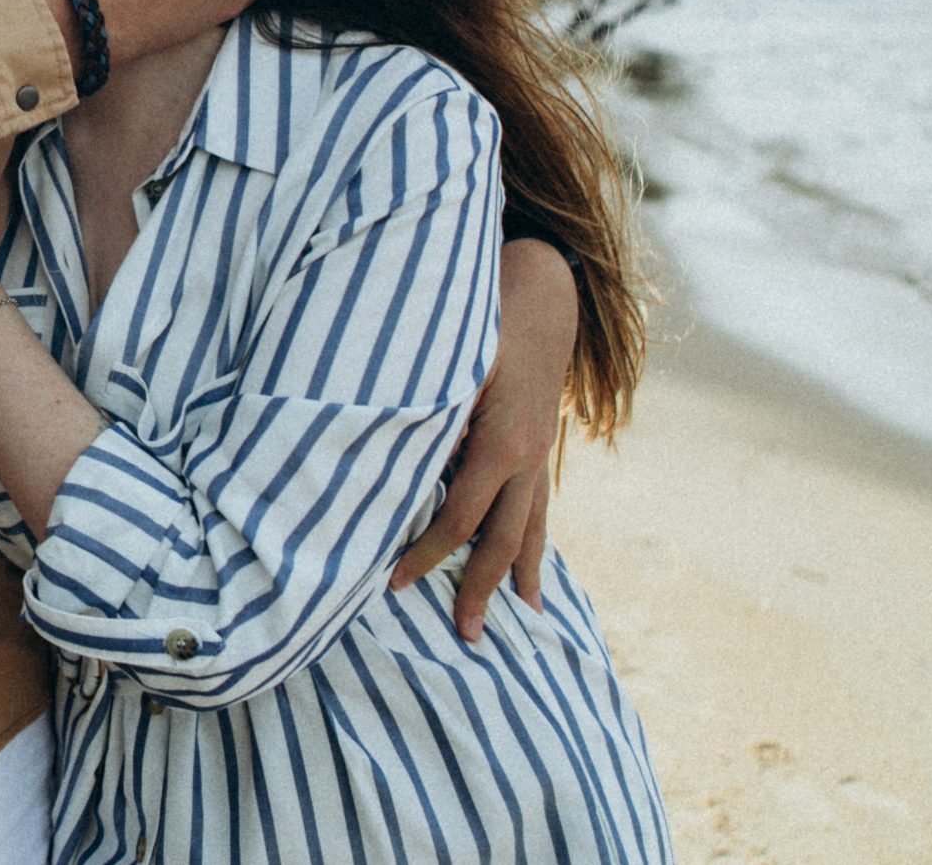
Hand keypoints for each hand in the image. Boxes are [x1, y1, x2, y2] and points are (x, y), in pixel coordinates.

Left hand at [389, 236, 578, 640]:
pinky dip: (534, 542)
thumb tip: (390, 453)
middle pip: (502, 540)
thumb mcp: (450, 361)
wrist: (542, 292)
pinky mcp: (542, 446)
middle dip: (479, 589)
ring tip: (522, 620)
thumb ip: (426, 411)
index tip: (391, 582)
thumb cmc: (484, 320)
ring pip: (531, 528)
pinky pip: (538, 505)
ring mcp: (540, 455)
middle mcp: (528, 458)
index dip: (425, 554)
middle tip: (464, 639)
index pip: (458, 518)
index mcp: (501, 444)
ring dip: (519, 575)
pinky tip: (532, 573)